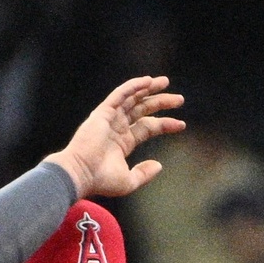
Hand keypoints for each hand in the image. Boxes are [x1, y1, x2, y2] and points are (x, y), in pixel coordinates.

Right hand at [46, 77, 184, 199]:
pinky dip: (133, 87)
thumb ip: (144, 173)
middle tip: (180, 99)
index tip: (182, 124)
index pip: (148, 127)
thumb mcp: (129, 181)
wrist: (82, 174)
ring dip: (148, 89)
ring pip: (132, 98)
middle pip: (143, 110)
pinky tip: (147, 81)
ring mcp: (110, 118)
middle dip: (160, 102)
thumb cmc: (102, 180)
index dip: (165, 124)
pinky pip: (120, 95)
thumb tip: (159, 165)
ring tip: (165, 82)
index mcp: (124, 141)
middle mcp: (117, 127)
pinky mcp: (103, 113)